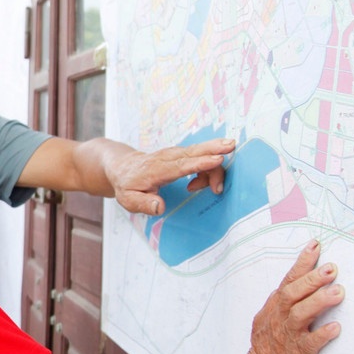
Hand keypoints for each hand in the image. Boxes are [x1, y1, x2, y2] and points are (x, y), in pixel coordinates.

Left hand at [107, 138, 233, 214]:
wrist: (122, 168)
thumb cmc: (127, 186)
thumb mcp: (129, 200)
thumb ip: (144, 204)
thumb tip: (160, 207)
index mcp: (156, 169)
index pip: (181, 165)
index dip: (200, 163)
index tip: (217, 160)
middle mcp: (167, 157)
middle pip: (194, 151)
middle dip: (214, 148)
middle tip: (231, 147)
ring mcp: (175, 153)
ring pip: (199, 151)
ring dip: (214, 162)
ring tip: (214, 188)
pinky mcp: (180, 154)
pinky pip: (199, 155)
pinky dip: (207, 165)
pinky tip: (203, 183)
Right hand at [244, 240, 343, 353]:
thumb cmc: (267, 347)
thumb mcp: (267, 319)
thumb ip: (281, 303)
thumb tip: (295, 282)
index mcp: (274, 307)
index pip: (288, 280)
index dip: (301, 262)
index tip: (316, 245)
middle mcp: (280, 318)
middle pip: (293, 293)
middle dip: (311, 279)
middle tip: (331, 268)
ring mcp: (288, 336)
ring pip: (300, 314)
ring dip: (319, 302)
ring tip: (338, 292)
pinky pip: (311, 343)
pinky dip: (322, 335)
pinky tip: (336, 328)